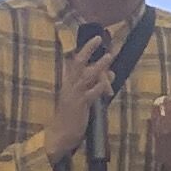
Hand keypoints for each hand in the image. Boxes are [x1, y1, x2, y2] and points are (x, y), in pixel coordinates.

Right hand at [46, 25, 121, 157]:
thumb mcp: (83, 96)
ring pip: (86, 76)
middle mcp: (70, 84)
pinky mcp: (79, 105)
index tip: (97, 37)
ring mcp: (74, 94)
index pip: (77, 60)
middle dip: (88, 50)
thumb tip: (111, 71)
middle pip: (79, 62)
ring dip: (98, 66)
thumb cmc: (71, 115)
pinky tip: (107, 86)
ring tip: (108, 56)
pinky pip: (90, 94)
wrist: (60, 134)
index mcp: (69, 81)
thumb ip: (96, 82)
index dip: (87, 48)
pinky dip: (99, 88)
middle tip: (98, 38)